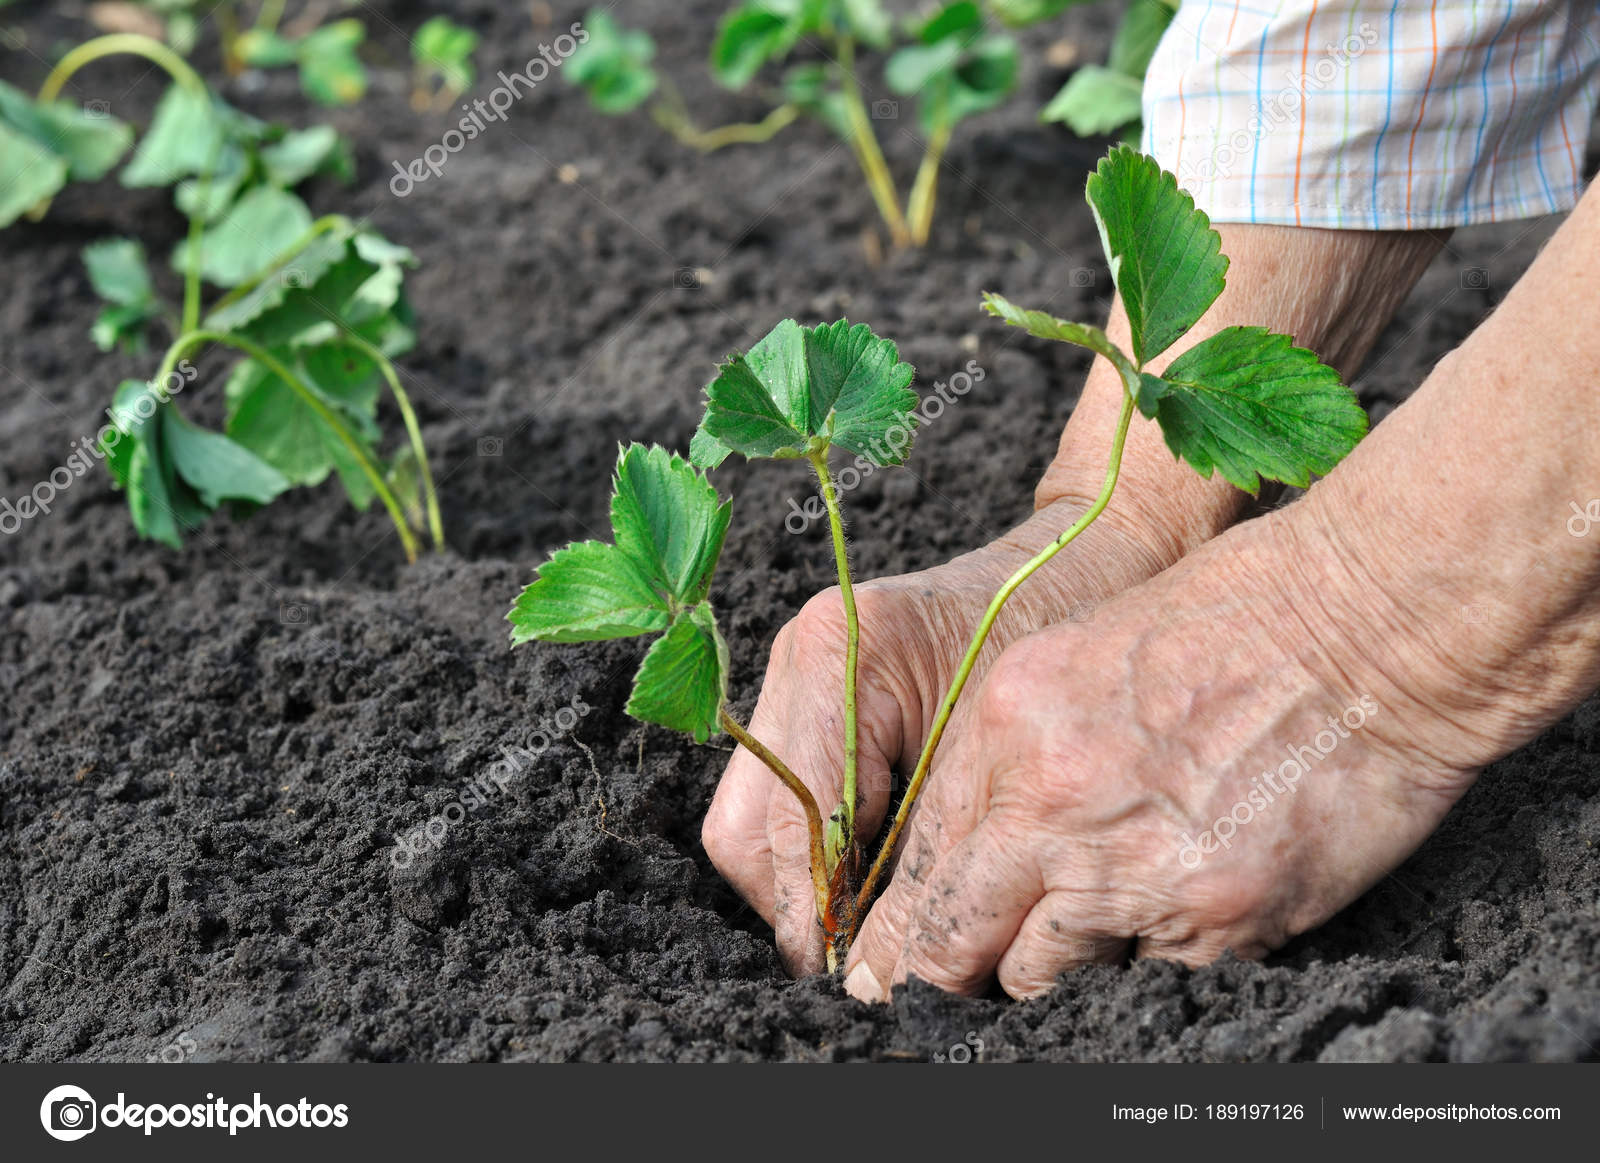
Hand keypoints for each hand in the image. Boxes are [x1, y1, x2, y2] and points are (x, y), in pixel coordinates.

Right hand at [701, 496, 1191, 973]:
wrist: (1075, 560)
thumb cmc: (1056, 639)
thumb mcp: (996, 750)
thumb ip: (929, 842)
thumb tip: (887, 948)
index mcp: (837, 652)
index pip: (796, 815)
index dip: (822, 908)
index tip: (858, 971)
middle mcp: (795, 657)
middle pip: (746, 828)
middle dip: (796, 908)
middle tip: (858, 965)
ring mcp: (791, 672)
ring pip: (748, 821)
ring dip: (799, 885)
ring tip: (866, 930)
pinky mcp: (806, 694)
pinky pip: (776, 797)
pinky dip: (812, 850)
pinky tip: (867, 878)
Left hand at [844, 507, 1482, 999]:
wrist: (1365, 625)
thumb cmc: (1229, 622)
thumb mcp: (1079, 660)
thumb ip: (1013, 757)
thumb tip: (976, 852)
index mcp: (1005, 732)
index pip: (921, 866)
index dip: (900, 929)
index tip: (891, 965)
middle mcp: (1051, 809)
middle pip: (957, 943)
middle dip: (945, 977)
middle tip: (939, 999)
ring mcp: (1132, 875)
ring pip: (1045, 977)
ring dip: (1053, 968)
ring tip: (1091, 927)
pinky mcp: (1215, 922)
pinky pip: (1146, 978)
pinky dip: (1150, 959)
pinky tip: (1179, 904)